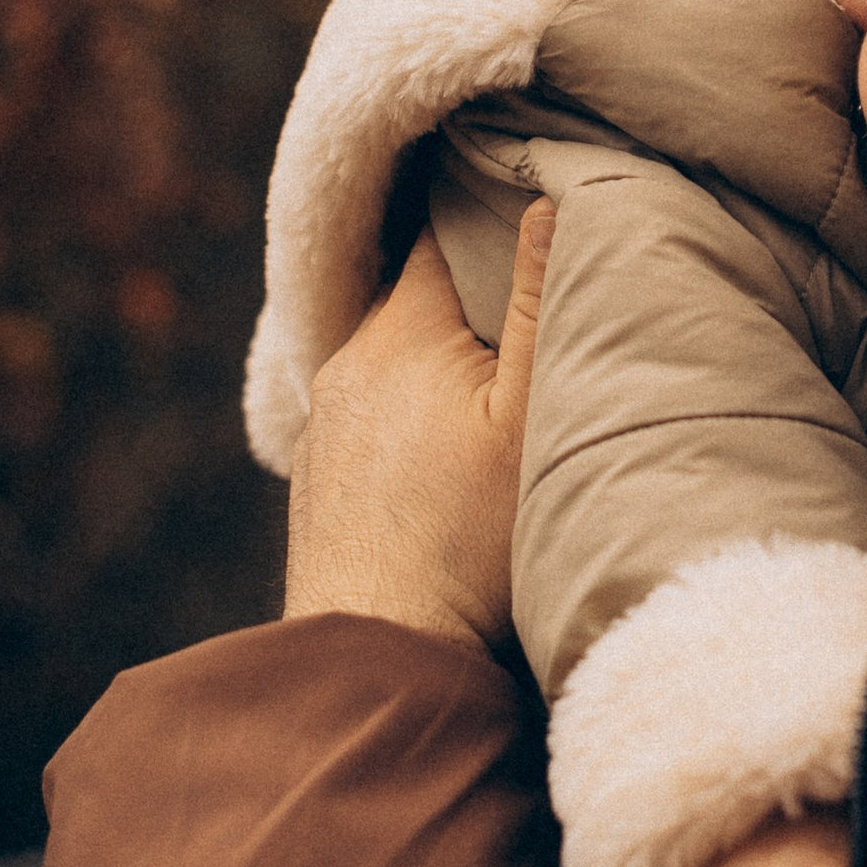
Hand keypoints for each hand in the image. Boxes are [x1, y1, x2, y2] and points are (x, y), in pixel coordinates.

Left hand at [285, 200, 552, 647]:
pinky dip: (405, 418)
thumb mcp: (530, 418)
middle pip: (415, 299)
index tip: (529, 206)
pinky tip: (443, 457)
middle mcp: (346, 365)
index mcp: (400, 332)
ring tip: (492, 386)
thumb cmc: (471, 547)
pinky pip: (368, 419)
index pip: (441, 235)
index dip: (486, 215)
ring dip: (433, 363)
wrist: (384, 664)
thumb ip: (540, 305)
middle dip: (466, 296)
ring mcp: (323, 426)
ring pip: (389, 362)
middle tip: (529, 300)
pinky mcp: (317, 480)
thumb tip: (549, 201)